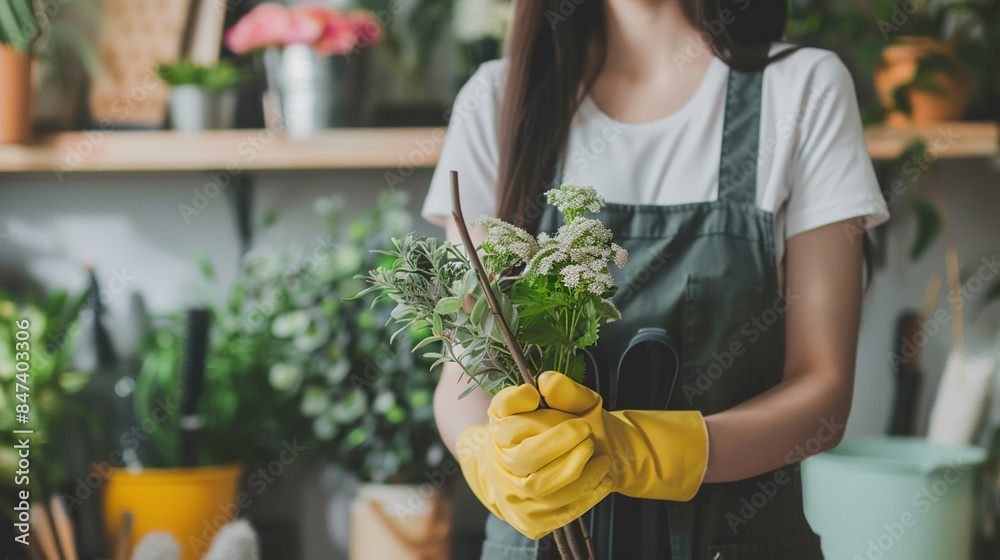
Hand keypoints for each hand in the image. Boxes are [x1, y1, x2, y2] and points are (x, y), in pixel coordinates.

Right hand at [455, 385, 613, 539]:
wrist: (545, 466)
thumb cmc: (553, 430)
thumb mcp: (561, 404)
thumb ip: (559, 389)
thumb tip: (546, 383)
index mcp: (499, 432)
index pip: (512, 426)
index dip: (548, 424)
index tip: (580, 422)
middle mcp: (499, 466)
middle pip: (526, 459)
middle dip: (565, 447)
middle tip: (589, 437)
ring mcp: (512, 498)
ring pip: (544, 490)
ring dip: (581, 473)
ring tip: (602, 459)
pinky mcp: (530, 523)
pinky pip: (559, 513)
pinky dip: (587, 496)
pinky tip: (602, 479)